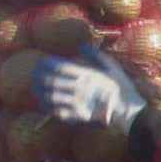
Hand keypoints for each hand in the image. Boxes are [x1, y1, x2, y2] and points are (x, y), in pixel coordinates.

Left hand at [31, 45, 146, 132]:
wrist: (127, 111)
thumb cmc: (121, 87)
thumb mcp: (112, 67)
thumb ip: (96, 56)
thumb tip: (82, 46)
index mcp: (87, 75)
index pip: (61, 67)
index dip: (47, 64)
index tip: (40, 62)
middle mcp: (79, 88)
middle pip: (52, 81)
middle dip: (39, 77)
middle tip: (33, 74)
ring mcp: (77, 102)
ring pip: (51, 97)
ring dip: (40, 92)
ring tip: (34, 88)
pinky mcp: (77, 115)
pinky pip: (57, 111)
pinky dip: (47, 107)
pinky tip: (42, 103)